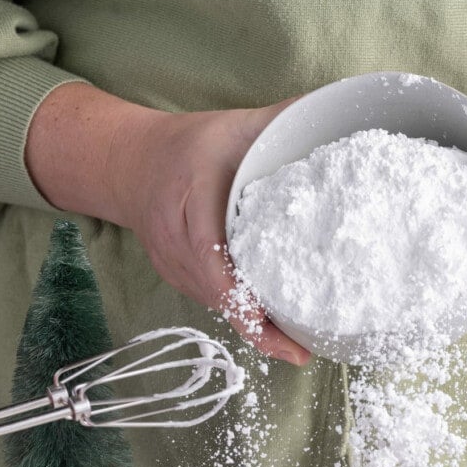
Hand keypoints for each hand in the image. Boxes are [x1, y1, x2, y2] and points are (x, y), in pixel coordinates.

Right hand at [120, 102, 310, 363]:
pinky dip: (240, 313)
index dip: (241, 298)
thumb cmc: (189, 145)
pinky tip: (271, 324)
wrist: (131, 163)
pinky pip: (211, 301)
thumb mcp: (235, 127)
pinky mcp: (177, 277)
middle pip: (217, 294)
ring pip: (215, 303)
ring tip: (294, 343)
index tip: (269, 326)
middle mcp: (175, 241)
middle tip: (300, 349)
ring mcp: (172, 265)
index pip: (213, 258)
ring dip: (251, 326)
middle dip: (258, 328)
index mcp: (190, 201)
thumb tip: (335, 117)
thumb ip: (282, 123)